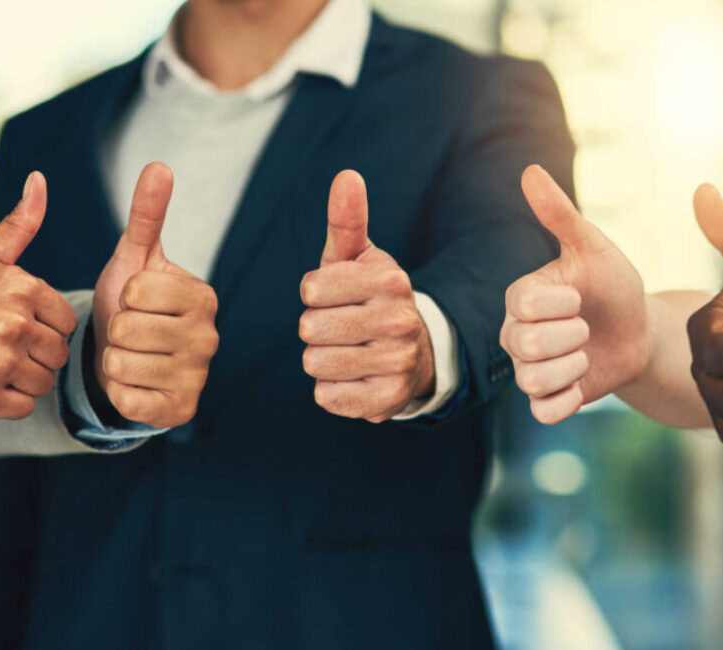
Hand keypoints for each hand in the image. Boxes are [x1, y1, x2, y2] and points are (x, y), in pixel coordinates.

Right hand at [0, 172, 76, 418]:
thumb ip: (21, 223)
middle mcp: (13, 323)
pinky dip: (7, 402)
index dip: (44, 327)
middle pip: (57, 355)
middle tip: (0, 345)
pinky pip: (23, 408)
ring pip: (43, 383)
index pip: (66, 323)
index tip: (15, 324)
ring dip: (22, 380)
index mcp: (22, 287)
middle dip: (35, 355)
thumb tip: (40, 180)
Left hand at [93, 162, 218, 427]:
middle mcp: (209, 337)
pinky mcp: (180, 411)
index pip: (136, 291)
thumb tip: (159, 165)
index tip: (136, 302)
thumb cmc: (134, 304)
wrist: (133, 357)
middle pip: (126, 328)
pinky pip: (126, 398)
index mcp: (203, 296)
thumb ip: (146, 215)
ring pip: (120, 364)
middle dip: (116, 330)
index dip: (123, 296)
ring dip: (114, 361)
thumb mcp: (135, 258)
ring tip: (131, 355)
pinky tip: (134, 383)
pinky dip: (119, 391)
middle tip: (131, 333)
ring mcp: (197, 377)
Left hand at [299, 170, 433, 422]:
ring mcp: (397, 362)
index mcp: (390, 280)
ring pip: (314, 363)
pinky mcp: (387, 400)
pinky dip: (330, 389)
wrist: (413, 354)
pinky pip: (326, 396)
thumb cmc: (370, 298)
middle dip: (315, 329)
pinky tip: (354, 377)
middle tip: (342, 327)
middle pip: (309, 328)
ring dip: (321, 360)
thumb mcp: (358, 258)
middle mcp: (400, 320)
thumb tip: (346, 176)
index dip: (314, 294)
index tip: (335, 296)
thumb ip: (347, 219)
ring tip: (347, 352)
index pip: (311, 289)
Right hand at [500, 165, 647, 423]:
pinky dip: (566, 402)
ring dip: (573, 368)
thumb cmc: (613, 285)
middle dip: (570, 336)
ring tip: (588, 354)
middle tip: (587, 327)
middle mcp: (517, 335)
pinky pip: (543, 412)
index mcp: (521, 298)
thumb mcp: (593, 247)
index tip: (581, 297)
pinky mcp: (550, 400)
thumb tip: (529, 170)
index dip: (560, 304)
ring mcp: (530, 370)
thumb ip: (559, 214)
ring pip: (533, 380)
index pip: (523, 306)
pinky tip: (584, 383)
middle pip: (526, 345)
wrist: (640, 330)